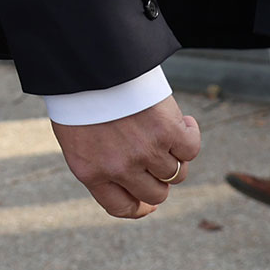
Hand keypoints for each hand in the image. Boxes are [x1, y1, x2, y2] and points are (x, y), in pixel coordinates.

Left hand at [54, 96, 201, 217]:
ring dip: (175, 156)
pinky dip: (190, 134)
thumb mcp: (78, 137)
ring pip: (177, 173)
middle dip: (159, 179)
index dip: (140, 207)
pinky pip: (191, 148)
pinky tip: (183, 121)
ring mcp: (145, 151)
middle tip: (157, 157)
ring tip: (165, 132)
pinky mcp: (167, 132)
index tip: (149, 202)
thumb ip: (101, 164)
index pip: (122, 207)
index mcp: (91, 172)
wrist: (88, 62)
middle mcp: (119, 168)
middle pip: (156, 193)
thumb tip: (138, 192)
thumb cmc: (81, 95)